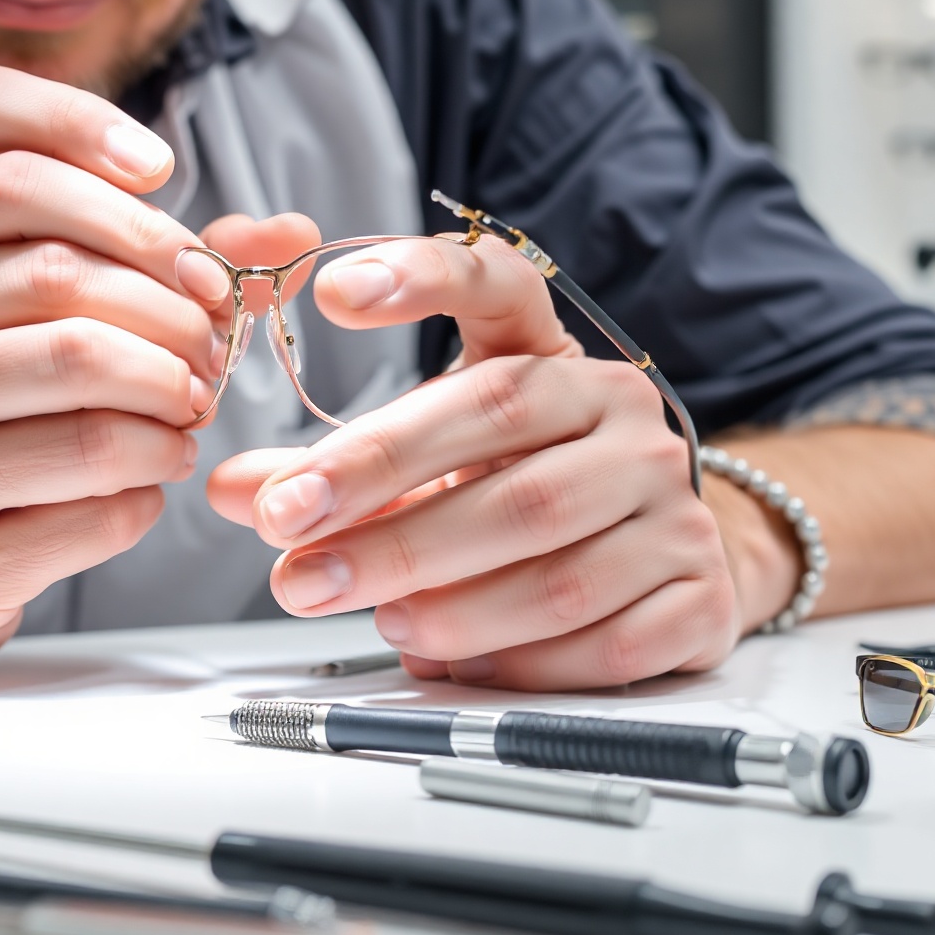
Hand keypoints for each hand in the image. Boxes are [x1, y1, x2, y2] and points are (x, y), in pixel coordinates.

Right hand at [0, 65, 226, 671]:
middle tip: (215, 334)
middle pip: (57, 259)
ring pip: (78, 367)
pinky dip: (147, 475)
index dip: (83, 123)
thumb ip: (127, 253)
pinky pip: (83, 477)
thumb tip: (289, 236)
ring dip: (171, 387)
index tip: (162, 171)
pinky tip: (149, 472)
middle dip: (170, 295)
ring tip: (191, 404)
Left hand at [206, 223, 739, 688]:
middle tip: (289, 530)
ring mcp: (671, 497)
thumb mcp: (438, 456)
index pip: (494, 282)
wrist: (669, 550)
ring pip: (551, 547)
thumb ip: (335, 469)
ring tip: (370, 613)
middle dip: (381, 486)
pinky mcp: (701, 590)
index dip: (418, 275)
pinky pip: (606, 636)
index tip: (334, 291)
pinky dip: (518, 658)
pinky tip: (455, 659)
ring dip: (445, 590)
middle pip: (500, 426)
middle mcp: (620, 407)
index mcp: (550, 350)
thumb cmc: (527, 484)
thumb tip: (233, 490)